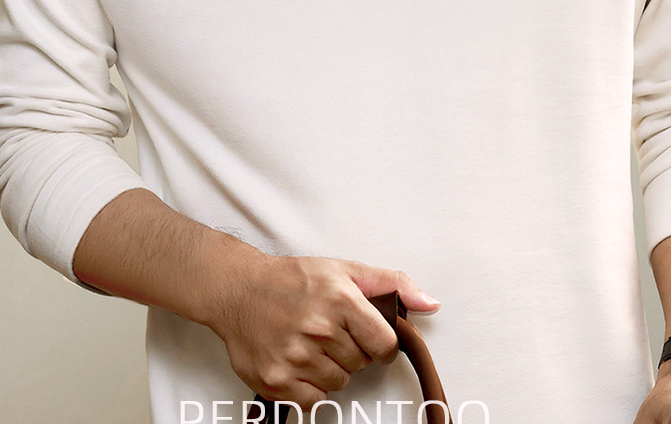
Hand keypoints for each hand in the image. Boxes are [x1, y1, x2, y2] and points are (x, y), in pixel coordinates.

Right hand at [203, 245, 440, 410]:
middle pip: (360, 364)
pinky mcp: (276, 380)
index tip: (368, 335)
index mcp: (341, 299)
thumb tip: (431, 303)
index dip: (380, 343)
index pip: (385, 345)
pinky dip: (310, 387)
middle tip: (329, 330)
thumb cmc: (295, 279)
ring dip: (330, 368)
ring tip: (311, 342)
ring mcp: (295, 356)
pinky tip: (298, 360)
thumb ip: (392, 284)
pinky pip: (314, 401)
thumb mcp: (346, 270)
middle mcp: (318, 328)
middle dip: (351, 350)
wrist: (239, 289)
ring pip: (339, 383)